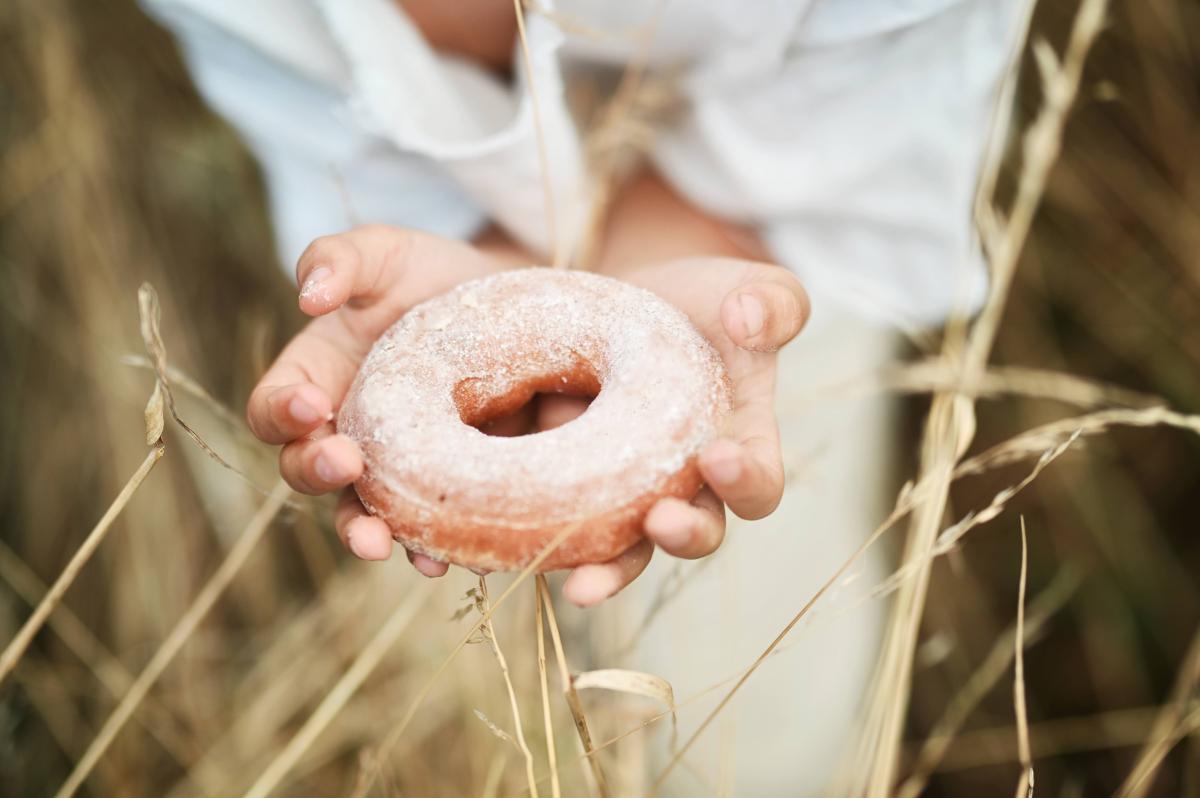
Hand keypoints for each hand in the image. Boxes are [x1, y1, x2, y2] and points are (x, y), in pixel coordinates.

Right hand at [247, 225, 520, 574]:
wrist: (509, 303)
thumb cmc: (431, 275)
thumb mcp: (385, 253)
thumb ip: (340, 259)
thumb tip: (308, 294)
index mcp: (313, 379)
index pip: (274, 408)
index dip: (283, 411)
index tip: (314, 403)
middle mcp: (343, 432)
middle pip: (308, 470)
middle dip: (321, 473)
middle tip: (348, 462)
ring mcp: (392, 466)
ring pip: (361, 514)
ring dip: (366, 533)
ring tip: (381, 544)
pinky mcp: (441, 486)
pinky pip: (425, 527)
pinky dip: (429, 546)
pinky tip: (443, 557)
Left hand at [556, 257, 808, 605]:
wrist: (630, 299)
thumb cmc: (700, 302)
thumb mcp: (744, 288)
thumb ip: (773, 302)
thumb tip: (750, 318)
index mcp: (739, 445)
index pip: (757, 483)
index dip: (746, 481)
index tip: (720, 456)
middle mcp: (684, 483)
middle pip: (695, 532)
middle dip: (681, 534)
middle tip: (661, 521)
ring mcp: (623, 490)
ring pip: (623, 549)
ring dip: (609, 570)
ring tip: (582, 586)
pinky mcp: (565, 482)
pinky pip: (555, 523)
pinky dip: (533, 541)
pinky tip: (505, 550)